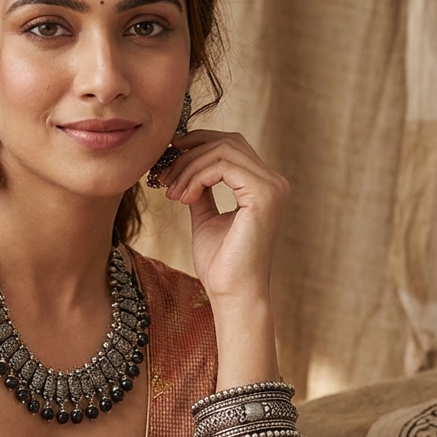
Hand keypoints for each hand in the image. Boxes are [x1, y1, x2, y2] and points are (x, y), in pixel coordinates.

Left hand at [155, 131, 288, 304]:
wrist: (233, 294)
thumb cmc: (220, 265)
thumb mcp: (205, 218)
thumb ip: (202, 191)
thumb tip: (187, 169)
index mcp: (262, 186)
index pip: (230, 146)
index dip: (197, 145)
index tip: (166, 161)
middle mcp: (273, 182)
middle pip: (227, 142)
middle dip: (189, 153)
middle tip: (163, 176)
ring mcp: (272, 187)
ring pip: (223, 150)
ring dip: (188, 167)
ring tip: (171, 193)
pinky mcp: (264, 195)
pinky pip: (223, 167)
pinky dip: (196, 177)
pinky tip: (183, 198)